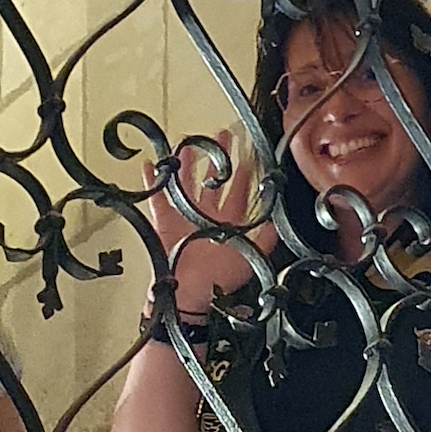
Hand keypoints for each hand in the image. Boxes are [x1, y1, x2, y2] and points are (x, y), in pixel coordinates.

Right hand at [142, 132, 271, 317]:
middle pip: (215, 181)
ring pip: (187, 184)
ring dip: (187, 164)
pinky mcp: (166, 223)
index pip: (241, 191)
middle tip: (222, 134)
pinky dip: (153, 182)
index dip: (246, 171)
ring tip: (187, 142)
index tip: (250, 150)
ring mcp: (186, 218)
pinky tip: (151, 166)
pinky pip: (158, 198)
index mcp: (230, 224)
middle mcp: (209, 217)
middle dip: (219, 158)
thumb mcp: (250, 257)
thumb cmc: (219, 281)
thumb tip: (279, 218)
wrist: (189, 296)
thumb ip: (265, 238)